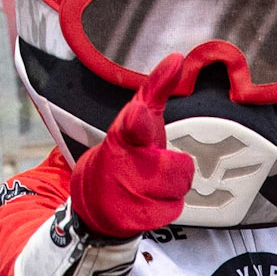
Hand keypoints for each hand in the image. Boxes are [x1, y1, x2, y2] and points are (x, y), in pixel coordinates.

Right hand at [68, 54, 194, 240]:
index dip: (137, 120)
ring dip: (172, 188)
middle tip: (156, 165)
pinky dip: (165, 206)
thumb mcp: (138, 116)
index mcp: (126, 135)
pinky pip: (172, 211)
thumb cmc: (126, 150)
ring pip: (179, 190)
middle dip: (176, 168)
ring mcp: (128, 194)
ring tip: (152, 182)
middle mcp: (125, 164)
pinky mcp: (133, 219)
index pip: (133, 125)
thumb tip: (177, 57)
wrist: (96, 197)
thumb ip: (157, 87)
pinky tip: (148, 200)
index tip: (137, 114)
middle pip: (180, 169)